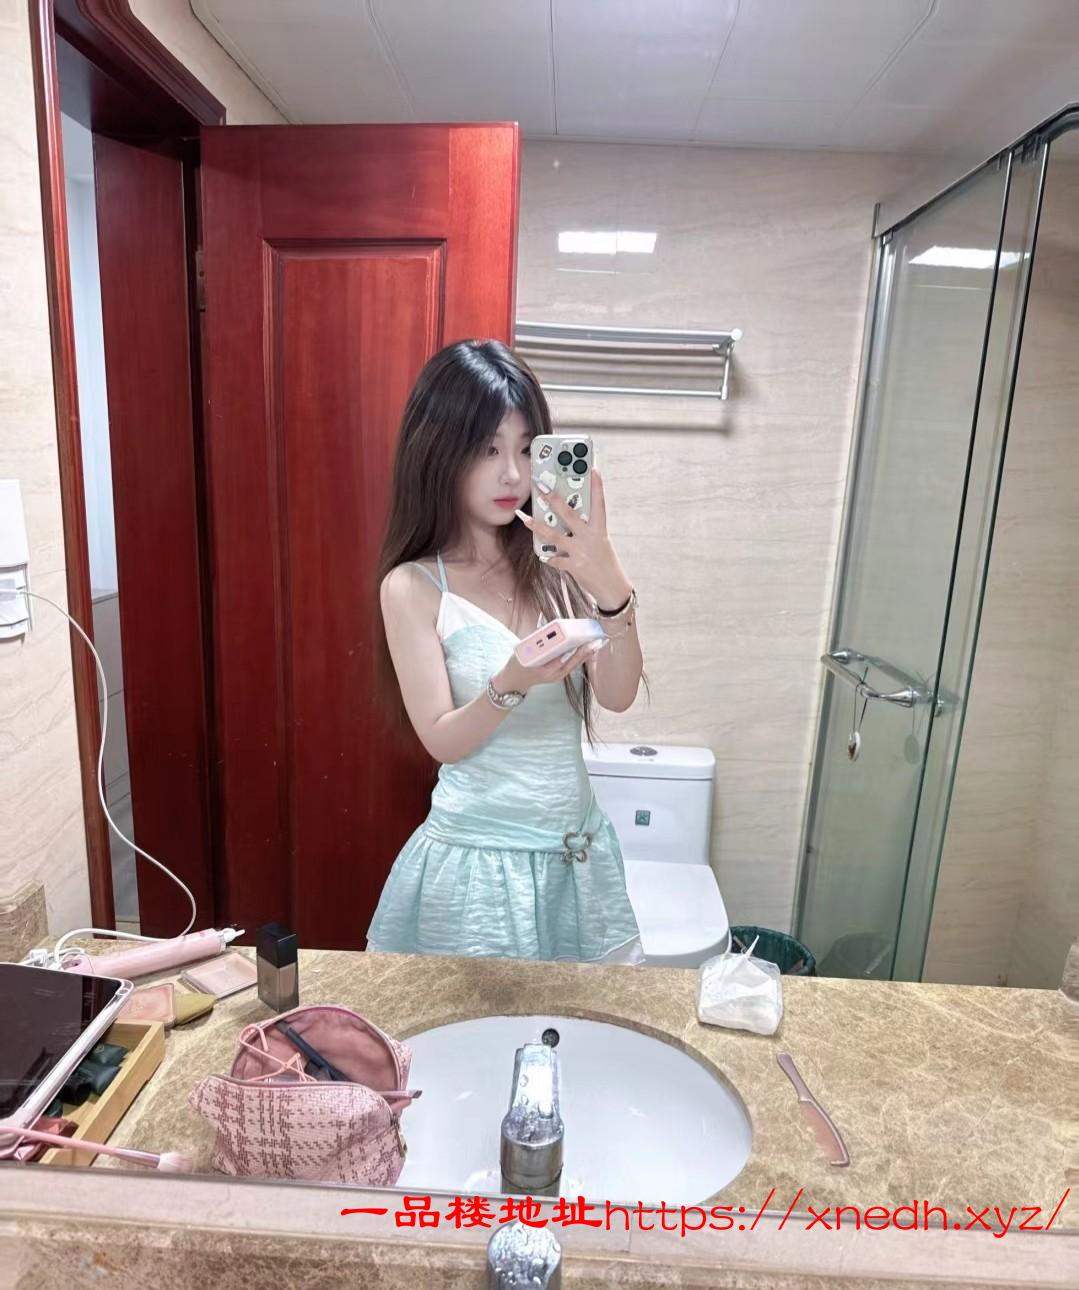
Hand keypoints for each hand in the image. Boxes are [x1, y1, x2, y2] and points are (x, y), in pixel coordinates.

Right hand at [494, 640, 603, 694]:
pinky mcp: (559, 674)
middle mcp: (553, 675)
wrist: (515, 682)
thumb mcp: (522, 652)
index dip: (570, 652)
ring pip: (575, 665)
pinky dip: (581, 657)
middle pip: (572, 663)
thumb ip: (533, 642)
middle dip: (584, 652)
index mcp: (543, 670)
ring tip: (597, 644)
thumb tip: (545, 627)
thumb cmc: (518, 665)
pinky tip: (589, 650)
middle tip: (595, 642)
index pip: (559, 660)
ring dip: (586, 654)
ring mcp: (557, 676)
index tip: (580, 644)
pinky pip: (573, 665)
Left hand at [515, 468, 630, 608]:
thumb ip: (586, 530)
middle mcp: (590, 538)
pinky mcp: (574, 567)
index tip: (593, 469)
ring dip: (537, 526)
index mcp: (600, 530)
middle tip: (540, 486)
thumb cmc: (606, 563)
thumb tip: (568, 518)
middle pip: (569, 514)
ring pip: (554, 535)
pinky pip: (555, 560)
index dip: (597, 486)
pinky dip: (548, 557)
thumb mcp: (601, 542)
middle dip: (552, 499)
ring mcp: (581, 552)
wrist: (612, 588)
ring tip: (524, 518)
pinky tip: (542, 554)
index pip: (599, 503)